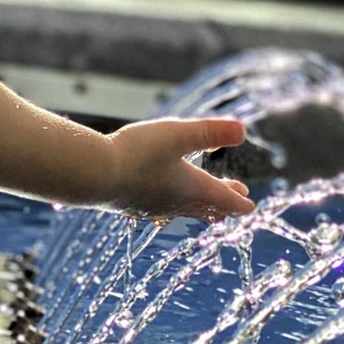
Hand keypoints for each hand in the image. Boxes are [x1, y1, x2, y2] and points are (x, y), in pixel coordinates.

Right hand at [103, 117, 255, 221]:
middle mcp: (174, 202)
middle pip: (205, 207)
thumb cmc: (136, 152)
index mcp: (190, 187)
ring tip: (204, 209)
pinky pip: (159, 211)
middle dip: (222, 204)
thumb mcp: (178, 134)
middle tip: (236, 204)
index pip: (222, 199)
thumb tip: (243, 131)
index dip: (238, 203)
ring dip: (198, 208)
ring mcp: (151, 207)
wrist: (93, 174)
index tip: (251, 207)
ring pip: (182, 211)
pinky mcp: (132, 206)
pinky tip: (161, 204)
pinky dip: (171, 208)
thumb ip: (210, 132)